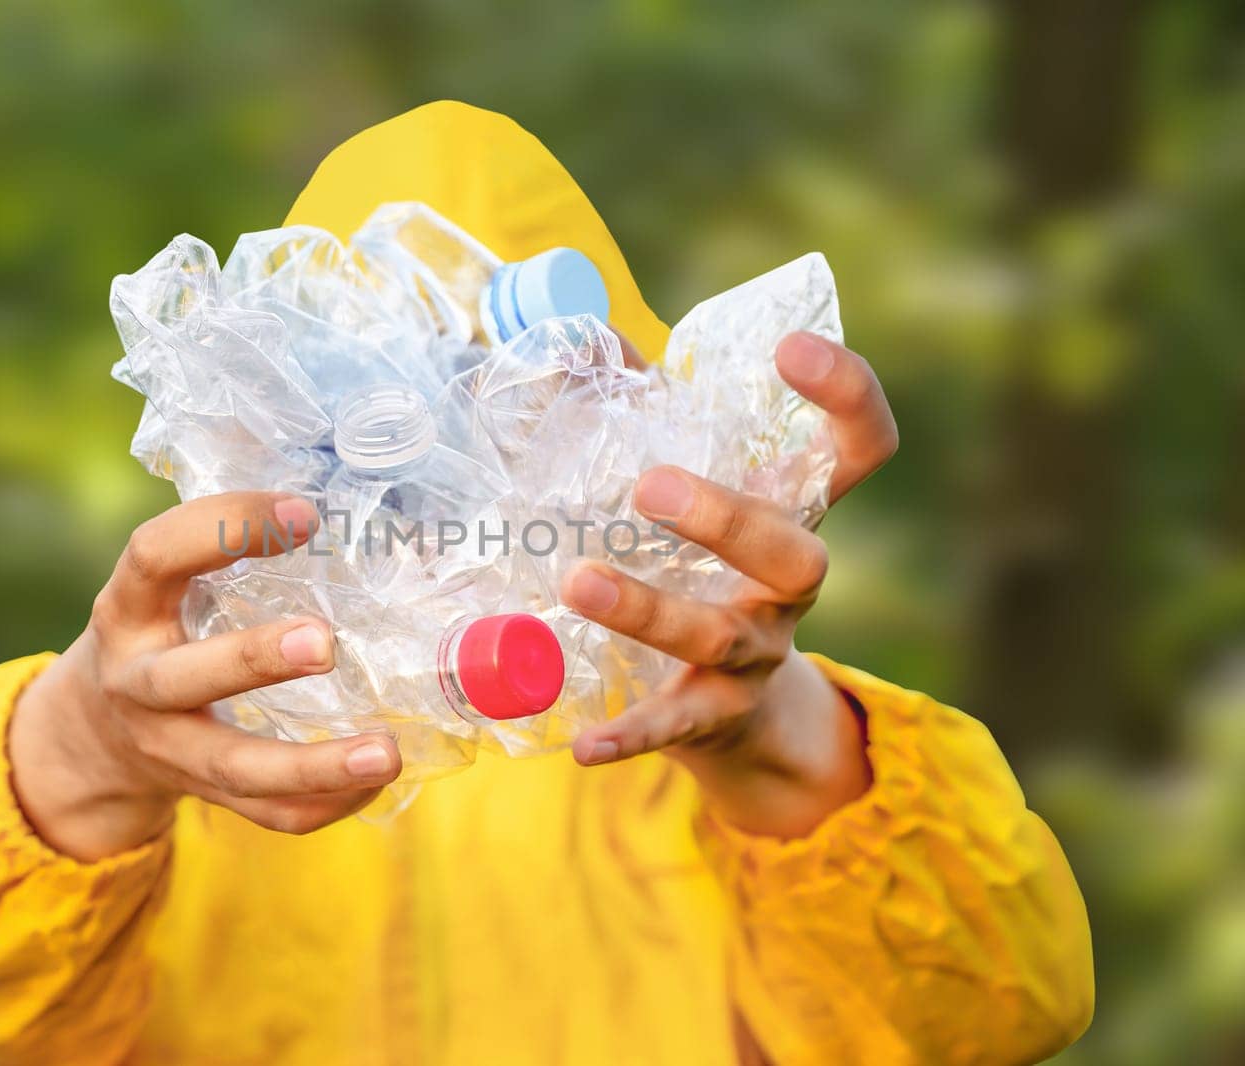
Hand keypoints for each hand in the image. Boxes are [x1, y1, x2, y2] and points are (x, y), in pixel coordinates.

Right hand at [10, 492, 401, 860]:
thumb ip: (228, 543)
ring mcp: (168, 748)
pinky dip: (328, 804)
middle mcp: (136, 680)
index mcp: (128, 607)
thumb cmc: (163, 627)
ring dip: (313, 765)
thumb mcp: (167, 582)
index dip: (222, 528)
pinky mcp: (205, 794)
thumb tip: (350, 493)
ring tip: (385, 752)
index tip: (303, 514)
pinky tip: (376, 779)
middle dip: (254, 661)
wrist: (97, 732)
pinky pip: (269, 816)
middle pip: (184, 679)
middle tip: (325, 641)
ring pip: (235, 767)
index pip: (154, 555)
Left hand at [559, 332, 898, 838]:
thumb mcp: (687, 487)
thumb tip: (576, 338)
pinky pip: (677, 726)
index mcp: (793, 512)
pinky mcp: (714, 714)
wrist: (737, 708)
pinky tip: (585, 745)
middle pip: (795, 552)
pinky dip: (632, 735)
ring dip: (651, 610)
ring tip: (579, 582)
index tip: (791, 348)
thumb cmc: (700, 566)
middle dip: (728, 519)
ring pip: (721, 634)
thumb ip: (639, 411)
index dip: (847, 397)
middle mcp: (790, 584)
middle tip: (649, 485)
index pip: (859, 448)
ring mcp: (759, 653)